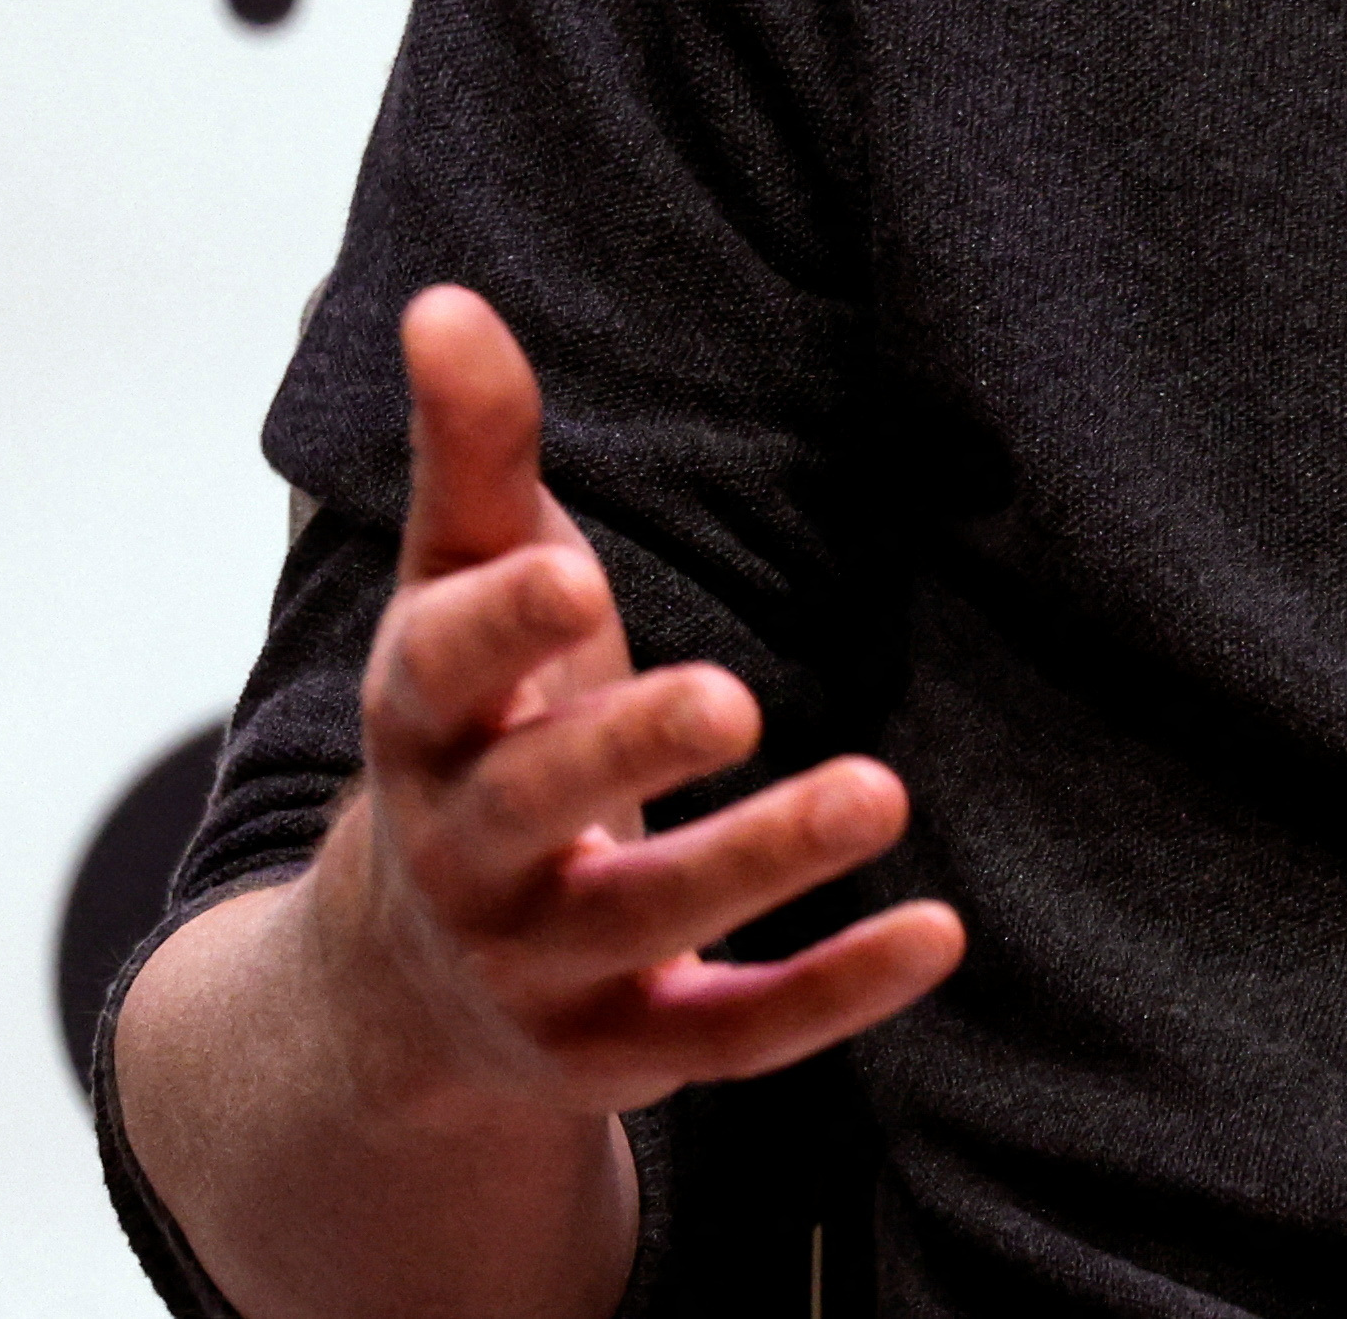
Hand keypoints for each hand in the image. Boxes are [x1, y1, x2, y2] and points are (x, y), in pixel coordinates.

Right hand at [297, 286, 964, 1116]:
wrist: (406, 985)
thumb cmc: (475, 729)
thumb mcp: (459, 590)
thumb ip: (474, 452)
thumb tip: (443, 298)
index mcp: (422, 725)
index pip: (438, 672)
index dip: (498, 629)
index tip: (568, 572)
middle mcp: (464, 855)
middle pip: (531, 805)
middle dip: (623, 753)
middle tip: (732, 698)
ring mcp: (542, 965)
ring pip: (648, 923)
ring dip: (763, 862)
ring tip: (881, 790)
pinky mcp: (629, 1048)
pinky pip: (734, 1032)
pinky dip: (832, 992)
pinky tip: (940, 931)